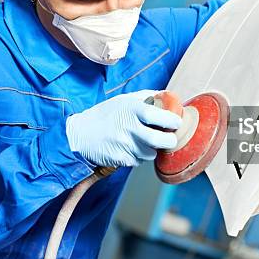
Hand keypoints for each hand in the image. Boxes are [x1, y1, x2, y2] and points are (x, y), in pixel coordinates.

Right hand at [66, 90, 180, 166]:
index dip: (172, 120)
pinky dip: (139, 156)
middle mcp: (129, 127)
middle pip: (160, 140)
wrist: (80, 134)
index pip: (160, 116)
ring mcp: (125, 145)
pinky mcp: (121, 159)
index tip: (177, 121)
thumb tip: (168, 96)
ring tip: (143, 141)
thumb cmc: (104, 114)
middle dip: (170, 141)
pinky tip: (130, 147)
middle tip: (170, 138)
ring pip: (151, 153)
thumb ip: (146, 97)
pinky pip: (139, 161)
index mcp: (132, 110)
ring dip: (152, 149)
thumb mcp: (124, 100)